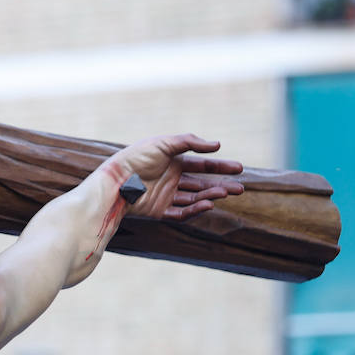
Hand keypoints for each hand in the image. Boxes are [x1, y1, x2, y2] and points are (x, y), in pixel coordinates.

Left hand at [114, 134, 243, 219]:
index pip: (201, 165)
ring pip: (194, 198)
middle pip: (201, 183)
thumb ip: (189, 142)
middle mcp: (170, 179)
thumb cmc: (136, 158)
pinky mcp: (159, 211)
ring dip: (210, 196)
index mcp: (172, 162)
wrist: (115, 181)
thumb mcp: (163, 143)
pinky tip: (208, 204)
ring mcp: (165, 196)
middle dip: (220, 185)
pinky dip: (195, 209)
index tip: (239, 168)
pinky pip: (181, 212)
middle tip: (239, 188)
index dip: (220, 167)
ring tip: (225, 193)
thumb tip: (217, 146)